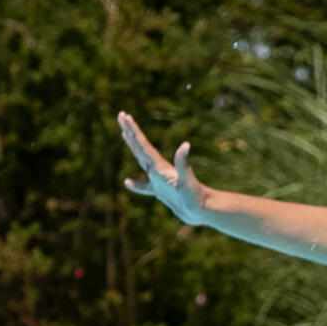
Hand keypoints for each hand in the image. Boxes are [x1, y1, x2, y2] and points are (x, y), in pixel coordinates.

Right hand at [118, 111, 207, 225]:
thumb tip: (186, 144)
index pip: (143, 145)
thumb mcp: (188, 181)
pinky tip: (127, 183)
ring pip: (142, 160)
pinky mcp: (162, 192)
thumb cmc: (196, 196)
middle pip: (140, 147)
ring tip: (124, 135)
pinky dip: (136, 185)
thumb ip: (183, 163)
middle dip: (130, 132)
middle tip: (121, 115)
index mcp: (161, 167)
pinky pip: (145, 187)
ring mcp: (160, 180)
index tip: (125, 115)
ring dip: (133, 147)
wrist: (204, 209)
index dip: (133, 131)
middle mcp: (159, 170)